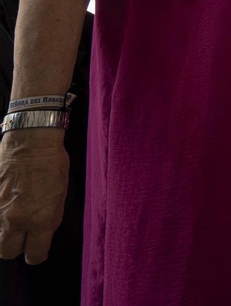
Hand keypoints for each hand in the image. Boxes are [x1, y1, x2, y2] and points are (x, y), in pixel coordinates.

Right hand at [0, 133, 69, 263]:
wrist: (30, 142)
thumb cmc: (51, 163)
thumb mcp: (60, 195)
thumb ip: (50, 219)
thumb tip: (42, 234)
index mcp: (41, 219)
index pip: (35, 254)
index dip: (37, 254)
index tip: (37, 250)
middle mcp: (16, 219)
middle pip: (8, 252)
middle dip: (16, 247)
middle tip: (22, 236)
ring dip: (4, 232)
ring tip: (13, 219)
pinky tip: (6, 205)